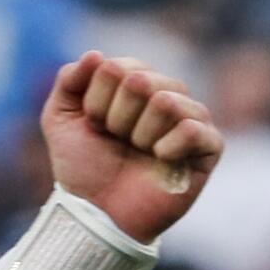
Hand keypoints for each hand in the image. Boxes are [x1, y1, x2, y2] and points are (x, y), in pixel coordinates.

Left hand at [41, 51, 223, 243]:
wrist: (97, 215)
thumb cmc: (82, 169)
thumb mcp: (59, 121)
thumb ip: (68, 81)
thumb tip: (96, 55)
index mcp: (135, 85)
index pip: (118, 66)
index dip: (96, 101)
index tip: (94, 126)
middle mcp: (166, 95)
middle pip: (141, 80)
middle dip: (116, 116)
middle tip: (116, 141)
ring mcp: (191, 119)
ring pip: (166, 100)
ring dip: (139, 133)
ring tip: (137, 152)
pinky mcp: (209, 147)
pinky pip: (194, 128)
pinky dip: (167, 146)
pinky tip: (160, 159)